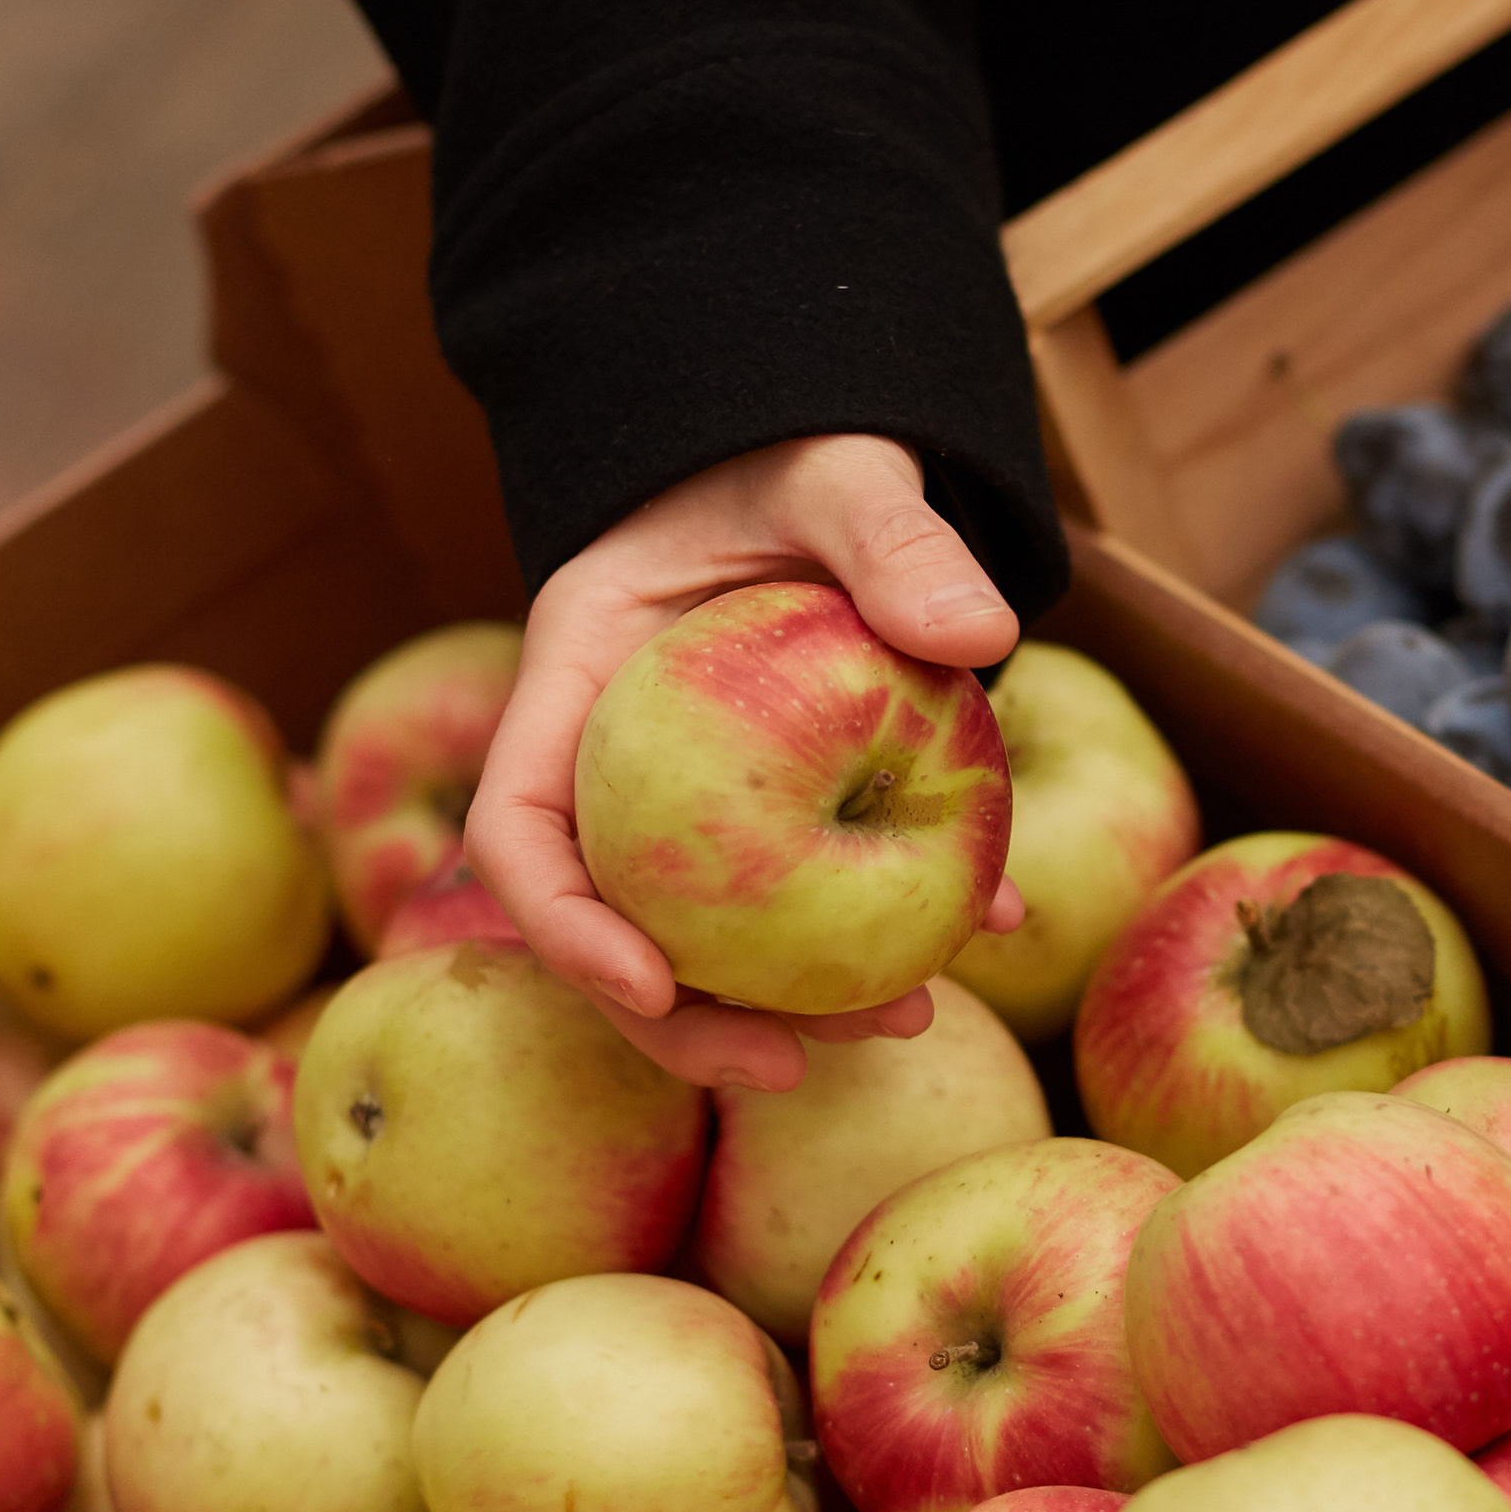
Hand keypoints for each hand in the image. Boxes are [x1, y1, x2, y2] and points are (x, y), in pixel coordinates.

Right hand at [463, 433, 1024, 1089]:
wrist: (809, 448)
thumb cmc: (790, 446)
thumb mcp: (836, 469)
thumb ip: (892, 535)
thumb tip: (978, 630)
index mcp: (576, 680)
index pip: (519, 829)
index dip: (564, 928)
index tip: (651, 990)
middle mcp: (613, 762)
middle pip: (607, 921)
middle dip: (683, 1019)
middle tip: (787, 1065)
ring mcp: (685, 801)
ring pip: (708, 933)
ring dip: (794, 998)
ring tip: (906, 1018)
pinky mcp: (769, 813)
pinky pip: (809, 890)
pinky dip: (885, 918)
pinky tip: (991, 922)